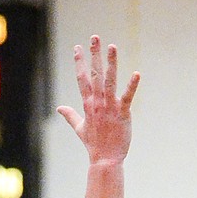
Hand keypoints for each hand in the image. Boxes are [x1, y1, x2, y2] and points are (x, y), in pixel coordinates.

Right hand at [57, 36, 139, 166]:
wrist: (105, 160)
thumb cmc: (94, 145)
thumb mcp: (79, 128)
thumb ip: (70, 115)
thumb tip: (59, 108)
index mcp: (88, 104)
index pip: (82, 78)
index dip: (80, 62)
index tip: (78, 47)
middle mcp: (97, 102)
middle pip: (94, 74)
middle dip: (94, 55)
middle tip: (95, 37)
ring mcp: (109, 107)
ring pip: (109, 81)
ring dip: (110, 63)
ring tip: (111, 46)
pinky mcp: (122, 114)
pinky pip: (127, 97)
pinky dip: (131, 85)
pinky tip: (136, 73)